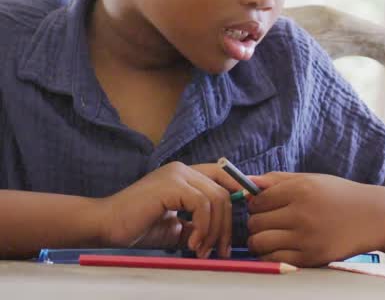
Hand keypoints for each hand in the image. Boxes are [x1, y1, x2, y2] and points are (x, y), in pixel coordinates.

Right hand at [96, 162, 240, 257]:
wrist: (104, 227)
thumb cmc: (136, 227)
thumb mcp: (175, 227)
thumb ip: (197, 225)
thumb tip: (220, 236)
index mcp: (185, 175)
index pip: (224, 176)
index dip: (240, 192)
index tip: (244, 217)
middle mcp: (183, 169)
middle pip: (225, 192)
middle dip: (226, 225)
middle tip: (218, 250)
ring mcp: (177, 174)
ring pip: (217, 198)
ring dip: (214, 230)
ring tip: (201, 250)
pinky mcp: (171, 185)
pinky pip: (203, 204)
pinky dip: (203, 226)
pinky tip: (192, 243)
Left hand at [246, 172, 384, 266]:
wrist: (373, 217)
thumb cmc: (339, 195)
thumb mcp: (312, 180)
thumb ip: (278, 180)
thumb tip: (246, 182)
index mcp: (301, 190)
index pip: (257, 200)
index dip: (257, 204)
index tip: (267, 206)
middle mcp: (302, 213)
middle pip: (254, 223)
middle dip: (257, 222)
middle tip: (272, 222)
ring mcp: (306, 237)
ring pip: (259, 242)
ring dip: (260, 241)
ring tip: (272, 236)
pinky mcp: (310, 257)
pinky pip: (273, 259)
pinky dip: (271, 255)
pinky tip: (282, 247)